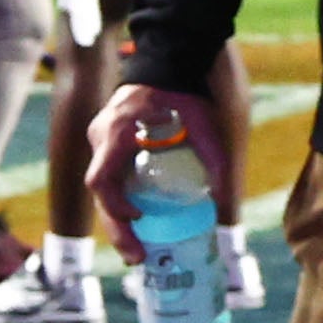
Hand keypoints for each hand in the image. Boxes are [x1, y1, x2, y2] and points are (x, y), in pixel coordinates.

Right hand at [88, 81, 231, 265]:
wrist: (165, 64)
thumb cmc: (182, 91)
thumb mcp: (203, 122)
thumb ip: (215, 159)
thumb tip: (222, 203)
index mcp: (117, 131)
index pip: (101, 177)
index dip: (115, 204)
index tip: (138, 219)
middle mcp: (101, 138)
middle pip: (99, 193)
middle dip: (116, 229)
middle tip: (137, 258)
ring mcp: (101, 143)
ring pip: (102, 191)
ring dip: (117, 223)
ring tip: (137, 253)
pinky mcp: (109, 148)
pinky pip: (109, 181)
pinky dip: (120, 206)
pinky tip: (137, 228)